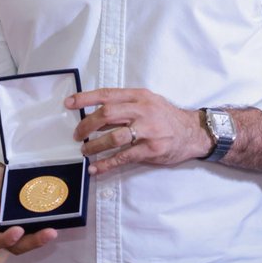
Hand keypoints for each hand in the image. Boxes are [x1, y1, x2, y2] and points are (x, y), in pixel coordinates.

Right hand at [0, 161, 56, 255]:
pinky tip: (55, 223)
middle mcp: (3, 232)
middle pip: (16, 246)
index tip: (19, 230)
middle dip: (32, 242)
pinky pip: (35, 232)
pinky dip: (44, 230)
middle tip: (49, 233)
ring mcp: (17, 229)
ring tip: (53, 232)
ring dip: (40, 239)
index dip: (6, 239)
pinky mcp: (28, 224)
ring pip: (27, 242)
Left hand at [66, 88, 211, 176]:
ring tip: (85, 151)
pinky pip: (124, 157)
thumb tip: (95, 112)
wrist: (192, 132)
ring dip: (95, 145)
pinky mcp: (151, 149)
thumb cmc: (165, 116)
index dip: (85, 98)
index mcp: (139, 96)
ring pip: (113, 137)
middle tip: (77, 134)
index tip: (69, 103)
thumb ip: (125, 104)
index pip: (107, 94)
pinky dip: (107, 163)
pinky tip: (96, 168)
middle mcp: (143, 110)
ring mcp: (148, 131)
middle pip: (107, 114)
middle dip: (87, 125)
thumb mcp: (147, 101)